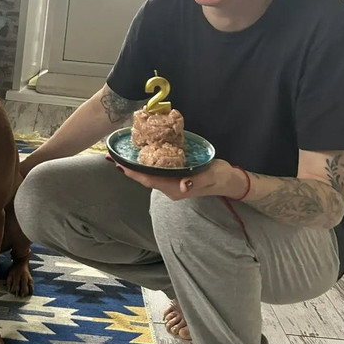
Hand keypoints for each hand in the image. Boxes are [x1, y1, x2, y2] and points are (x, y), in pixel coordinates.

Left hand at [108, 157, 243, 200]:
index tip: (119, 164)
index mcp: (175, 188)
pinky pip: (156, 171)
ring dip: (135, 166)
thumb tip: (184, 186)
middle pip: (144, 178)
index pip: (148, 180)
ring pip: (149, 175)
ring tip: (122, 156)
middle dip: (129, 169)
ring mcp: (172, 183)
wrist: (230, 181)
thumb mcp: (210, 177)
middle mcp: (170, 188)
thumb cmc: (220, 177)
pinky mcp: (176, 177)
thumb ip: (196, 182)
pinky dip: (146, 164)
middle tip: (114, 156)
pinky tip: (142, 155)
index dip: (133, 172)